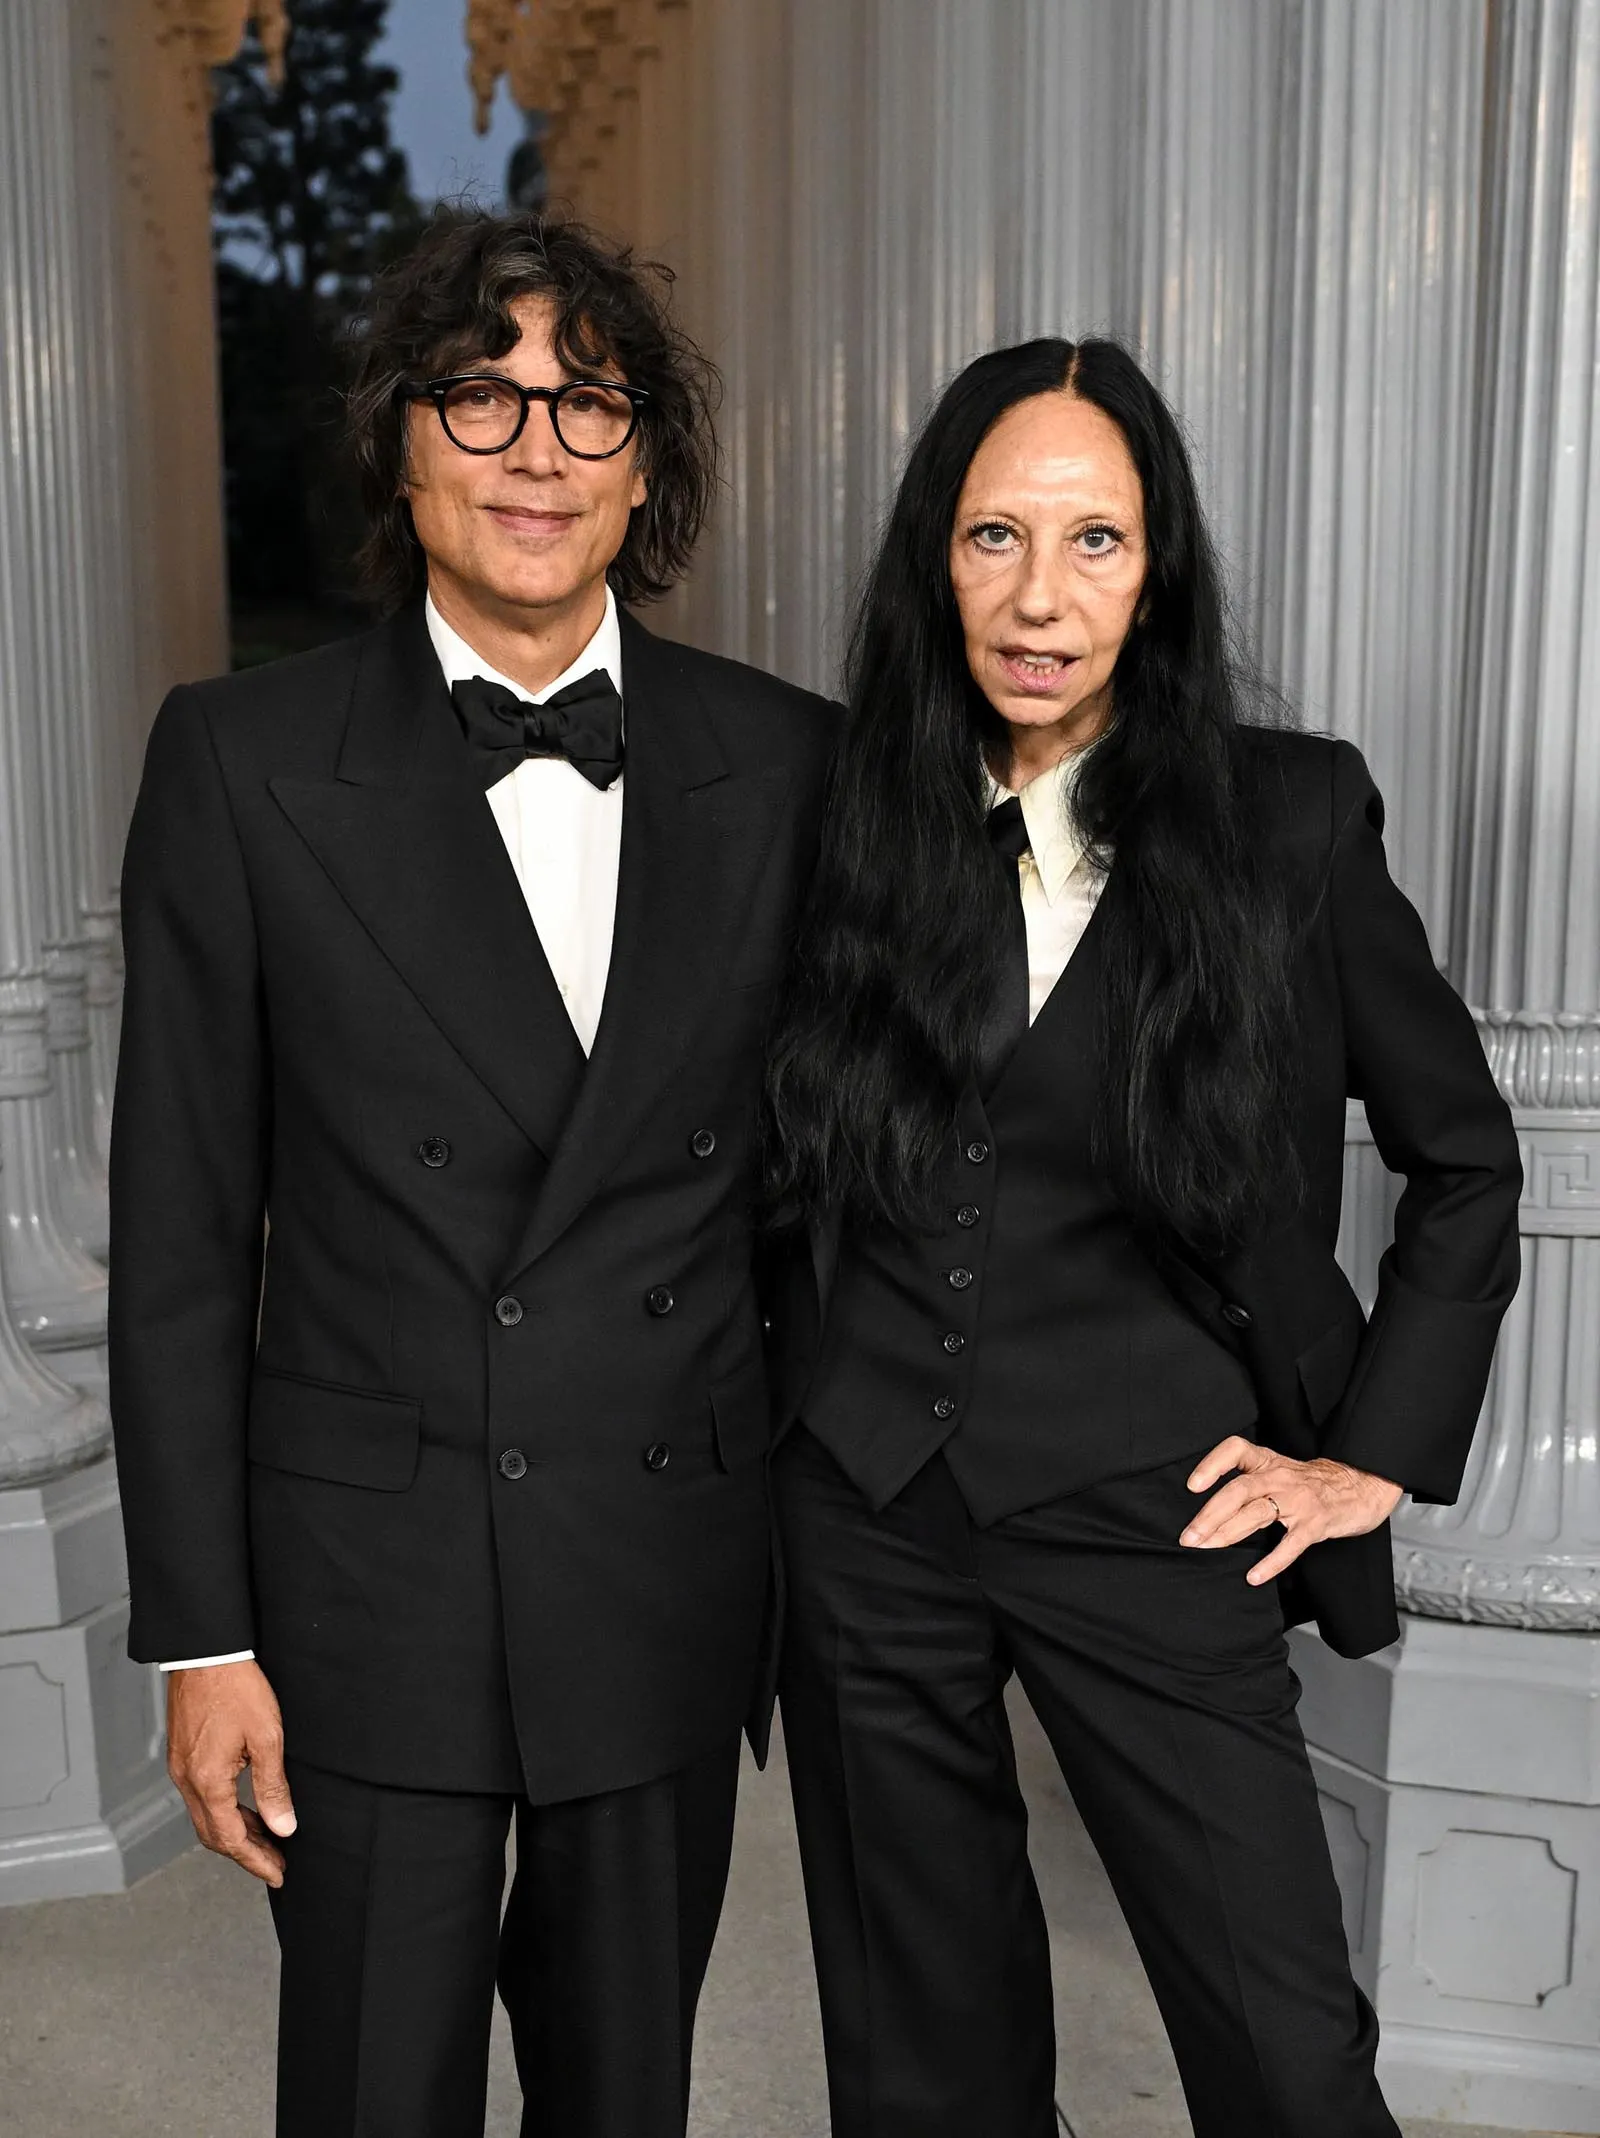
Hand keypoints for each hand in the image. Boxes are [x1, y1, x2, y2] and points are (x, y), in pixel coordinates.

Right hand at [166, 1659, 295, 1885]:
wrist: (206, 1652)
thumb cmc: (237, 1687)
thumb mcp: (267, 1737)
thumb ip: (273, 1787)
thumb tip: (284, 1825)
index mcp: (207, 1781)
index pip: (231, 1839)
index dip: (256, 1860)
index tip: (278, 1873)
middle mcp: (187, 1780)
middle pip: (213, 1835)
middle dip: (245, 1853)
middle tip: (276, 1862)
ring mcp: (181, 1768)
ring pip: (205, 1817)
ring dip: (235, 1832)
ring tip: (267, 1838)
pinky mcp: (182, 1756)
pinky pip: (201, 1797)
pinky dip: (223, 1811)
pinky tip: (245, 1807)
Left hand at [1180, 1435, 1402, 1586]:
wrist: (1360, 1486)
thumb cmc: (1310, 1482)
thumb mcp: (1278, 1470)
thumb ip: (1249, 1481)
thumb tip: (1207, 1510)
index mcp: (1267, 1462)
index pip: (1235, 1450)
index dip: (1212, 1464)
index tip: (1192, 1485)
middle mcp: (1279, 1477)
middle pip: (1238, 1490)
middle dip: (1209, 1515)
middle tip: (1188, 1536)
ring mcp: (1298, 1500)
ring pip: (1257, 1513)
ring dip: (1227, 1533)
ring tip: (1206, 1549)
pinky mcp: (1315, 1524)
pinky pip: (1290, 1544)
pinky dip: (1271, 1562)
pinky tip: (1253, 1576)